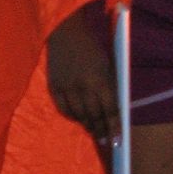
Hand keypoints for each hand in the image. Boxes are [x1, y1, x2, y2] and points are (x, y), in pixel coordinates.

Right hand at [46, 15, 119, 148]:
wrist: (66, 32)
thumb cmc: (92, 48)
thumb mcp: (108, 64)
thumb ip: (110, 86)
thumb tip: (114, 111)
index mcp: (100, 79)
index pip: (110, 109)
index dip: (114, 127)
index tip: (118, 141)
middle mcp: (83, 86)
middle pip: (93, 115)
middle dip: (101, 130)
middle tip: (106, 141)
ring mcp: (66, 87)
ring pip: (78, 115)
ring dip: (87, 125)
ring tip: (94, 131)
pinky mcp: (54, 86)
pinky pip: (63, 109)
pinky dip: (72, 116)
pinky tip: (78, 118)